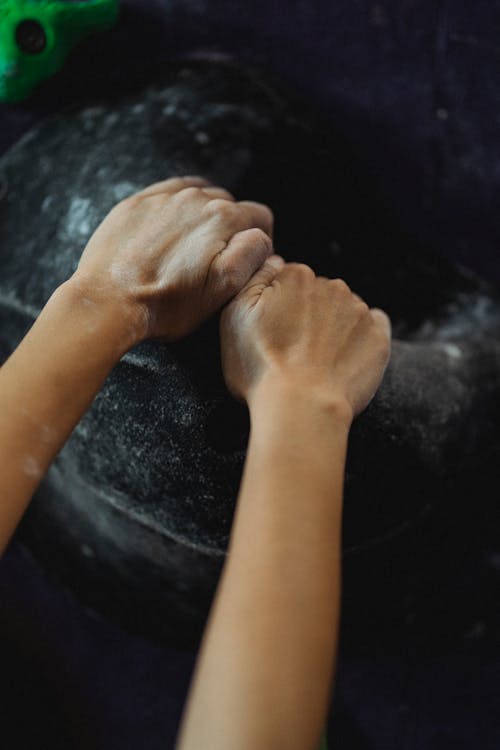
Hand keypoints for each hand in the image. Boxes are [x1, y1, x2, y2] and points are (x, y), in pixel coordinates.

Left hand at [72, 176, 273, 341]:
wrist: (108, 301)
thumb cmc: (166, 303)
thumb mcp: (223, 289)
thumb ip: (251, 255)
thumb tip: (261, 237)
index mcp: (222, 219)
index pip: (260, 216)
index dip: (260, 241)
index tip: (246, 262)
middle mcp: (194, 198)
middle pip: (230, 204)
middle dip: (231, 228)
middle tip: (215, 260)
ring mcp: (162, 197)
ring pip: (199, 196)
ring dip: (203, 217)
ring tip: (190, 249)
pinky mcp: (136, 203)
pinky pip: (167, 194)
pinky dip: (175, 208)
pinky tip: (169, 233)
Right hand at [220, 258, 391, 420]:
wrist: (300, 408)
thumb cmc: (260, 367)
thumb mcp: (233, 317)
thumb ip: (253, 279)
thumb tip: (275, 261)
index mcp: (296, 277)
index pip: (288, 282)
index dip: (279, 307)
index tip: (274, 333)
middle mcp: (332, 286)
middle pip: (319, 295)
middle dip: (308, 316)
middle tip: (293, 351)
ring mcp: (359, 311)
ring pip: (345, 310)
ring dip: (334, 327)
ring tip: (318, 361)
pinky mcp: (379, 337)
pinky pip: (374, 326)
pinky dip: (362, 337)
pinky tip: (345, 357)